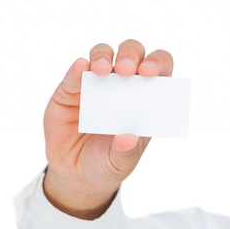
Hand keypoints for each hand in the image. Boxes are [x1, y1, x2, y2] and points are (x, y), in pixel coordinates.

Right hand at [43, 40, 173, 218]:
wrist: (76, 174)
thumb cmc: (109, 162)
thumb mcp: (121, 162)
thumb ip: (126, 151)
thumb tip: (128, 138)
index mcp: (146, 97)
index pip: (159, 69)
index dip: (158, 64)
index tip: (151, 72)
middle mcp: (123, 84)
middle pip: (132, 54)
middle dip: (131, 56)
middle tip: (127, 70)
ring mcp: (97, 84)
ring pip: (103, 54)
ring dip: (103, 57)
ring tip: (102, 70)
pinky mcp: (70, 89)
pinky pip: (75, 73)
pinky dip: (78, 68)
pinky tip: (80, 67)